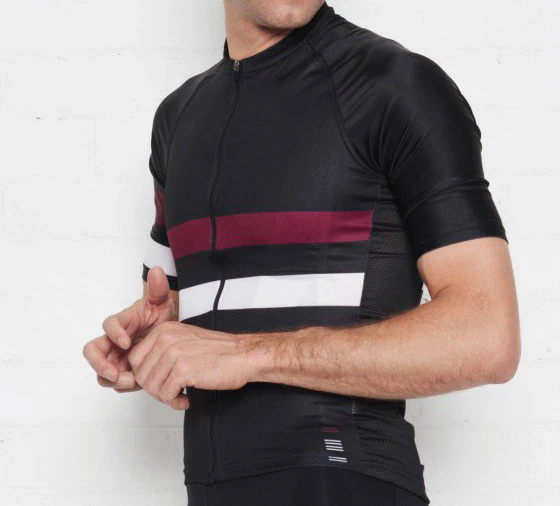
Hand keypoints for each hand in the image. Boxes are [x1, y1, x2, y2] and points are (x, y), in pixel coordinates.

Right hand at [82, 266, 175, 392]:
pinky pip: (115, 382)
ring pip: (101, 372)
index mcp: (121, 322)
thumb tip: (156, 271)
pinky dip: (125, 386)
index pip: (108, 325)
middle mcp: (113, 340)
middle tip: (117, 374)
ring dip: (113, 379)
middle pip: (92, 352)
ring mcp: (116, 357)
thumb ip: (158, 288)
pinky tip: (140, 385)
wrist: (168, 331)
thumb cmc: (160, 313)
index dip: (114, 334)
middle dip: (101, 364)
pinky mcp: (123, 371)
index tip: (127, 343)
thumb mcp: (162, 301)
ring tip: (133, 381)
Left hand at [128, 321, 259, 409]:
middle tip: (169, 392)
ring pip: (151, 387)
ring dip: (164, 397)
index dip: (144, 375)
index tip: (158, 381)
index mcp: (164, 330)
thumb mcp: (184, 340)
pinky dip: (174, 402)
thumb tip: (143, 372)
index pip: (135, 358)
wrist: (242, 355)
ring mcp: (174, 354)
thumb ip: (162, 351)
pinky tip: (186, 399)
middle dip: (153, 389)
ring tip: (179, 396)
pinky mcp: (183, 370)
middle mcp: (166, 339)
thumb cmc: (218, 351)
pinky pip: (165, 395)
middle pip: (140, 374)